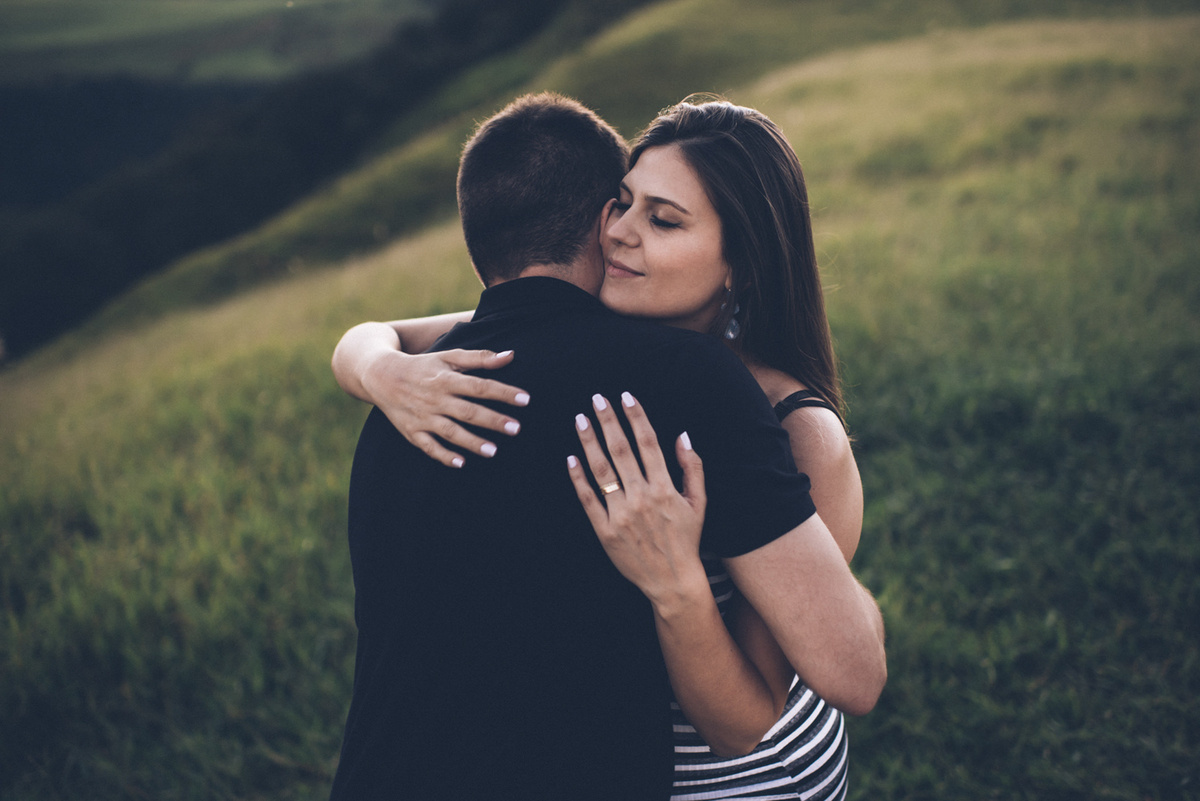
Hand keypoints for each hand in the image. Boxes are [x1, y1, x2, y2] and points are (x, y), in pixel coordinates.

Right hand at [363, 348, 529, 467]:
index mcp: (446, 379)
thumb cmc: (423, 365)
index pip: (479, 386)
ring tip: (494, 451)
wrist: (380, 375)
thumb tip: (511, 356)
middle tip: (516, 428)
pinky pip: (428, 446)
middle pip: (468, 411)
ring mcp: (423, 417)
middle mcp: (435, 398)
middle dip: (493, 421)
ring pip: (450, 432)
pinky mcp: (412, 432)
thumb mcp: (448, 356)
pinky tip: (461, 463)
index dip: (503, 392)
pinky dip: (443, 455)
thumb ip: (479, 358)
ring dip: (472, 442)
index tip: (525, 399)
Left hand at [566, 391, 708, 609]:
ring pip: (601, 471)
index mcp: (664, 488)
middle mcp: (642, 497)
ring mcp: (621, 515)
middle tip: (597, 398)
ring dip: (589, 442)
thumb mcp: (699, 502)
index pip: (648, 443)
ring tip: (580, 419)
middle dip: (608, 421)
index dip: (636, 416)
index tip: (626, 396)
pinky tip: (570, 459)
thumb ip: (692, 467)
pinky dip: (578, 478)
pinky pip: (588, 500)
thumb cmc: (686, 539)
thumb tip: (683, 436)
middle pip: (621, 450)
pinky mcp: (605, 532)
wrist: (672, 580)